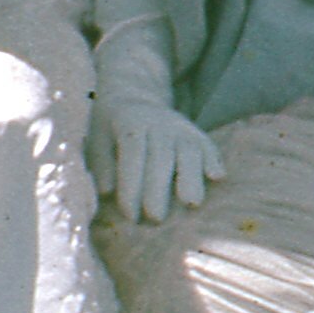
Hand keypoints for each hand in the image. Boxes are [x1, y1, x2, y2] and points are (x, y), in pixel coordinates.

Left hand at [88, 21, 220, 223]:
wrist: (133, 94)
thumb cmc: (111, 127)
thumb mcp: (97, 140)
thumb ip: (102, 165)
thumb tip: (106, 192)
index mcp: (129, 124)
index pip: (132, 155)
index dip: (131, 185)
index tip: (130, 215)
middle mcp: (157, 123)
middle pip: (160, 156)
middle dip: (158, 188)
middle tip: (156, 219)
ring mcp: (179, 127)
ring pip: (188, 150)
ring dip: (190, 176)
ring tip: (191, 204)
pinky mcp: (196, 132)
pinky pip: (207, 144)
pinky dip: (213, 159)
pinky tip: (217, 177)